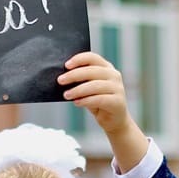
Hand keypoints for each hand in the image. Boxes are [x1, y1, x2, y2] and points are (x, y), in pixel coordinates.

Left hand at [57, 52, 147, 170]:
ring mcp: (118, 88)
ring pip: (95, 85)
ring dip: (78, 90)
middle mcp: (114, 75)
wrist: (114, 120)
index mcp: (107, 68)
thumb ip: (81, 82)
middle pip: (92, 71)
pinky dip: (86, 100)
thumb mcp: (88, 89)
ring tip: (66, 95)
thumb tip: (63, 78)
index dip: (79, 59)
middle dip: (74, 75)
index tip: (66, 65)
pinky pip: (99, 99)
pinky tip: (77, 103)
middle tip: (60, 81)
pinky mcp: (118, 102)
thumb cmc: (98, 102)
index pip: (93, 58)